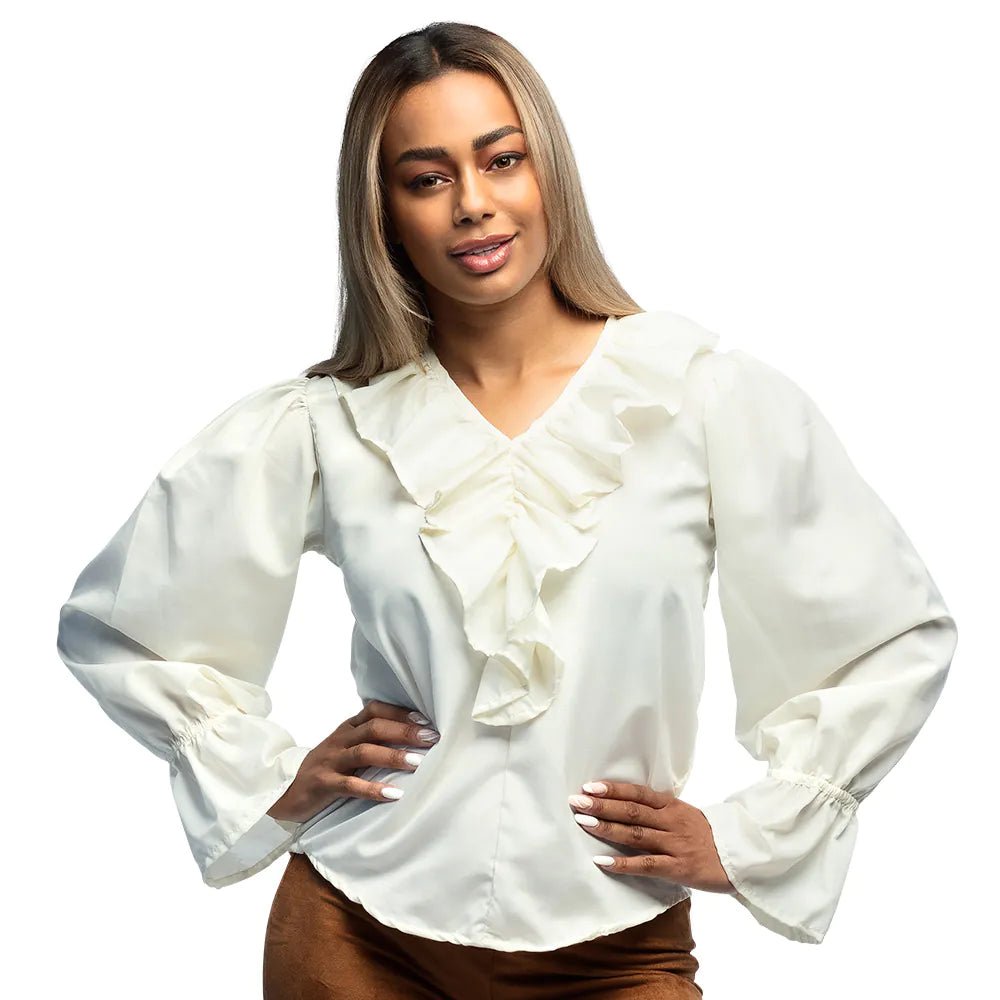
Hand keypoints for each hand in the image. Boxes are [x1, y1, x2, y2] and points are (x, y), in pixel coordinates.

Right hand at [267, 700, 439, 822]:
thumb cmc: (325, 770)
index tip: (425, 720)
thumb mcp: (346, 750)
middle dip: (404, 731)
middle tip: (430, 738)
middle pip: (374, 728)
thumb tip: (412, 740)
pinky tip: (393, 794)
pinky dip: (373, 789)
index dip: (400, 713)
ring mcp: (330, 761)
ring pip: (364, 752)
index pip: (374, 710)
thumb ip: (371, 742)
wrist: (284, 792)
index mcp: (347, 728)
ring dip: (392, 756)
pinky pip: (350, 785)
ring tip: (417, 762)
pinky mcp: (323, 784)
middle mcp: (339, 740)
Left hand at [568, 779, 735, 893]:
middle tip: (576, 801)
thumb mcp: (685, 814)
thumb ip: (660, 810)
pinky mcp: (679, 868)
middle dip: (602, 806)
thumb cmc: (709, 835)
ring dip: (607, 828)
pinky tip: (601, 862)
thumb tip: (627, 802)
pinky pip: (647, 865)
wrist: (742, 857)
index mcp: (673, 806)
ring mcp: (675, 844)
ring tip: (583, 823)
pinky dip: (622, 864)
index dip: (614, 789)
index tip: (590, 786)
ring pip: (636, 834)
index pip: (639, 793)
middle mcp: (671, 821)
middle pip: (632, 811)